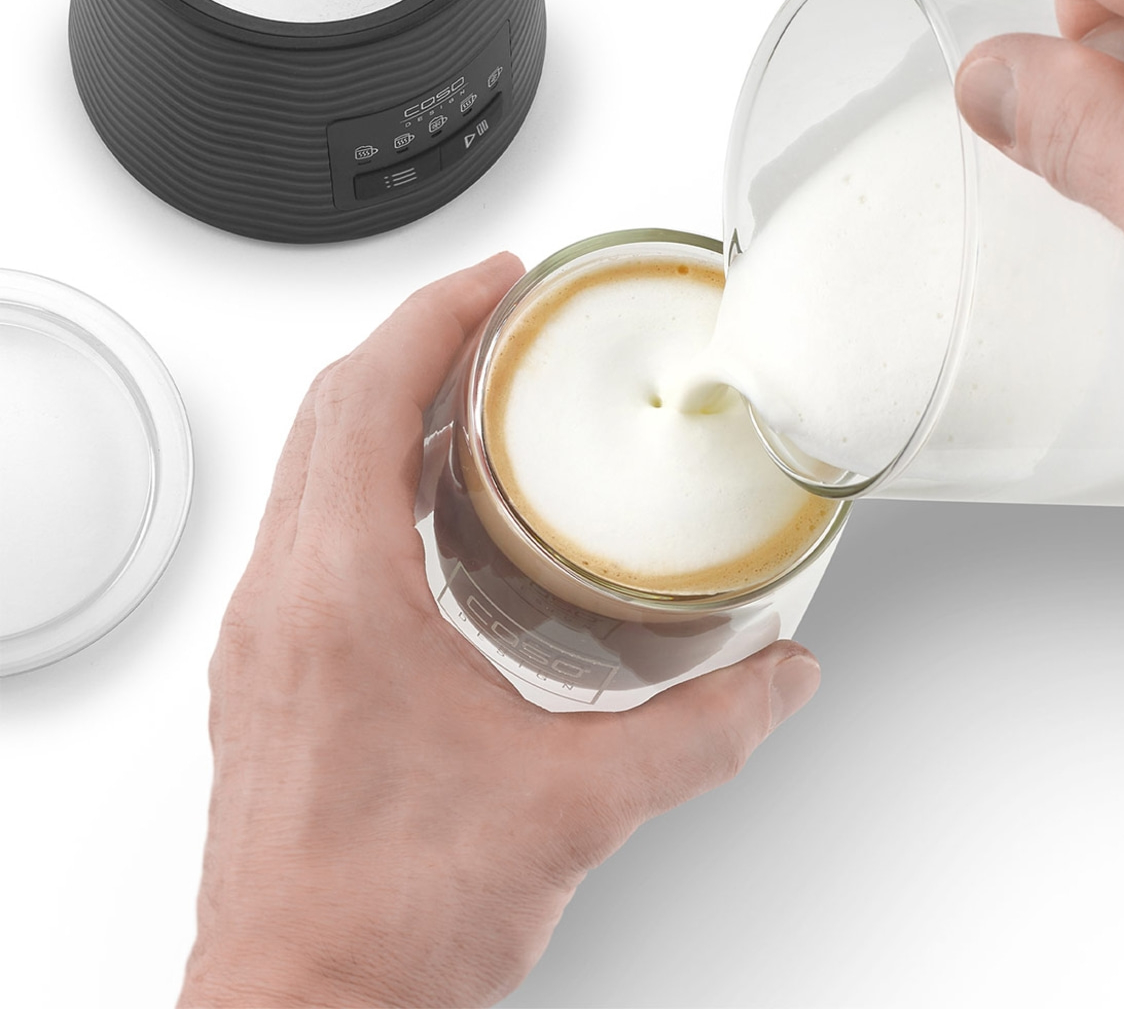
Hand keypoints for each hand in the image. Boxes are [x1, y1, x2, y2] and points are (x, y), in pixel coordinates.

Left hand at [178, 254, 820, 1008]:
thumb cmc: (388, 921)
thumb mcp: (578, 807)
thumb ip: (702, 733)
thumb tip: (780, 679)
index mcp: (339, 595)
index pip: (365, 396)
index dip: (435, 316)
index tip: (498, 281)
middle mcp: (282, 600)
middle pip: (328, 408)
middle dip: (417, 341)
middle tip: (499, 316)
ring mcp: (263, 635)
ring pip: (309, 464)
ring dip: (385, 405)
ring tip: (477, 391)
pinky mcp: (269, 671)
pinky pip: (307, 524)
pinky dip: (366, 475)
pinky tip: (436, 507)